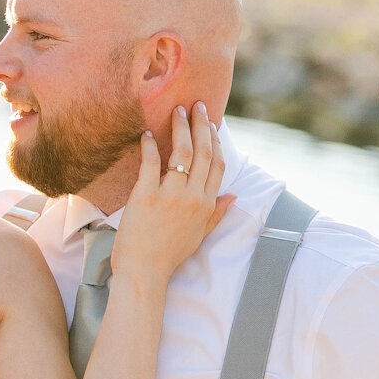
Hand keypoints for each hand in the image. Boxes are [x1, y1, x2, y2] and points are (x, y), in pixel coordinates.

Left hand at [111, 104, 229, 287]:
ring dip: (181, 128)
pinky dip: (149, 145)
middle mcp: (193, 197)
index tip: (212, 123)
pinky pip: (150, 163)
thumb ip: (217, 213)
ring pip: (181, 153)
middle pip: (203, 152)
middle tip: (197, 106)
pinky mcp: (146, 196)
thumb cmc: (169, 256)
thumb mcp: (200, 235)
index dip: (216, 140)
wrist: (144, 273)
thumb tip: (234, 197)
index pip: (217, 164)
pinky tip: (147, 133)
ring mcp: (170, 195)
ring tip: (177, 111)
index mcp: (206, 205)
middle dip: (202, 125)